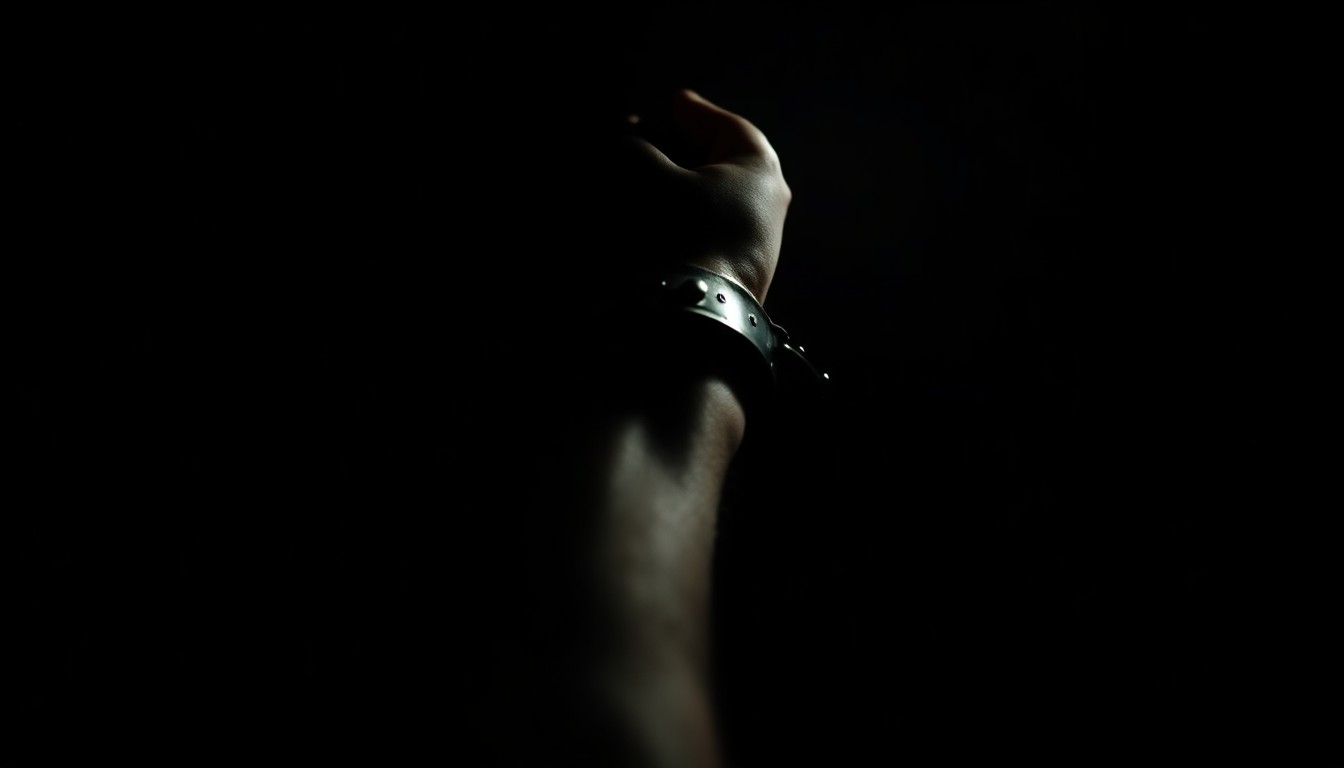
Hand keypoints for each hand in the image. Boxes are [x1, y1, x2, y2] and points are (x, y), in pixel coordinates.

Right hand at [601, 89, 791, 303]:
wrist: (699, 312)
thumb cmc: (681, 230)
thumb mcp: (648, 176)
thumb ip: (634, 150)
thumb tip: (627, 148)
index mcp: (759, 167)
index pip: (728, 126)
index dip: (696, 112)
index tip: (677, 102)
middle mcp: (769, 202)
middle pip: (724, 162)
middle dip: (685, 148)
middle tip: (652, 137)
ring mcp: (759, 242)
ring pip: (719, 198)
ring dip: (685, 184)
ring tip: (649, 177)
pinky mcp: (741, 272)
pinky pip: (714, 228)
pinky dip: (689, 214)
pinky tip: (662, 215)